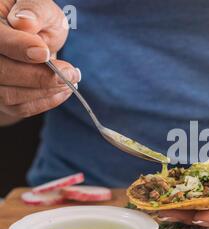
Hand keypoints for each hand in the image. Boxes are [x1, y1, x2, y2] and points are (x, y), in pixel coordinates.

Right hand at [0, 0, 79, 119]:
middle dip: (39, 76)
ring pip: (9, 95)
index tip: (44, 53)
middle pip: (1, 72)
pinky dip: (46, 101)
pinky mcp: (1, 98)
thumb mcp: (41, 6)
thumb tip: (24, 24)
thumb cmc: (38, 18)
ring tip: (70, 79)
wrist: (37, 39)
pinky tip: (64, 90)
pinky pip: (19, 108)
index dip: (18, 47)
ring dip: (45, 91)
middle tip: (70, 72)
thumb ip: (34, 10)